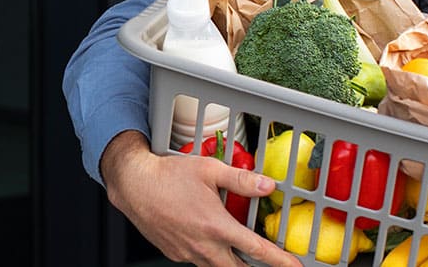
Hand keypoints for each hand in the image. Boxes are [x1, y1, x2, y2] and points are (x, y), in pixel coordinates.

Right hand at [100, 131, 301, 266]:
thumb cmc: (168, 175)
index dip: (279, 260)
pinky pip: (198, 260)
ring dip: (230, 262)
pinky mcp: (175, 253)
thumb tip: (267, 185)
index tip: (293, 266)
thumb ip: (241, 180)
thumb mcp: (209, 170)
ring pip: (216, 266)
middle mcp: (203, 245)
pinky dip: (208, 255)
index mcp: (216, 226)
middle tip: (268, 264)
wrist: (134, 185)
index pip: (256, 250)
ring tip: (238, 253)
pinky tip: (206, 239)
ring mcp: (188, 252)